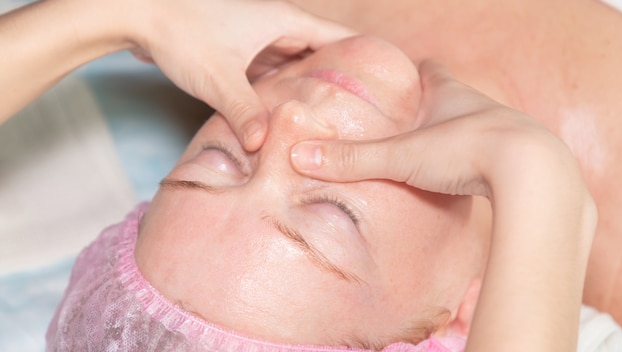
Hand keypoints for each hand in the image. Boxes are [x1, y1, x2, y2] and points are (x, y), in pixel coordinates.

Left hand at [128, 0, 355, 150]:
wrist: (135, 12)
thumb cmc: (180, 33)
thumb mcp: (219, 79)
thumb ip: (245, 112)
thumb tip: (263, 145)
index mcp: (282, 21)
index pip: (336, 36)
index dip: (361, 55)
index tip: (382, 79)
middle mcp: (272, 25)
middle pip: (316, 52)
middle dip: (332, 78)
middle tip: (352, 110)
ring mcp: (252, 35)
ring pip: (288, 62)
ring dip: (300, 85)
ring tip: (320, 115)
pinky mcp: (233, 47)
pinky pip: (264, 69)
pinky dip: (273, 87)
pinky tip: (276, 110)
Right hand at [290, 61, 558, 197]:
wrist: (532, 173)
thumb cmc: (467, 152)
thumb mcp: (401, 156)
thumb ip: (352, 160)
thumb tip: (300, 156)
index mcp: (451, 94)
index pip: (433, 71)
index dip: (418, 70)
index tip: (406, 73)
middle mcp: (480, 107)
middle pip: (456, 97)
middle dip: (436, 106)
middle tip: (414, 119)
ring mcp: (505, 132)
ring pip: (477, 126)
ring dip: (459, 137)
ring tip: (438, 155)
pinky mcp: (521, 161)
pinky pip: (496, 157)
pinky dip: (479, 164)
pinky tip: (470, 182)